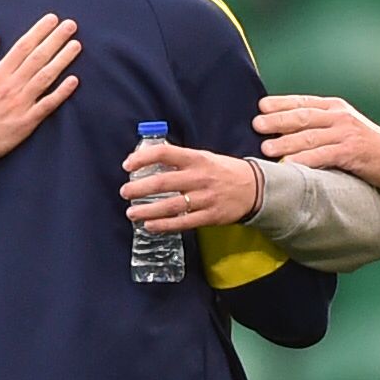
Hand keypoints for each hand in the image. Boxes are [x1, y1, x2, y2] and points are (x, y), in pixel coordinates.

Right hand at [0, 15, 80, 170]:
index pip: (22, 46)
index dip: (39, 31)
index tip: (52, 19)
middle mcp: (11, 86)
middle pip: (38, 58)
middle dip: (55, 39)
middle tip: (71, 25)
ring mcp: (20, 104)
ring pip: (46, 77)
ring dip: (62, 60)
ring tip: (76, 45)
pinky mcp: (27, 122)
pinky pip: (47, 105)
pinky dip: (61, 92)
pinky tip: (74, 80)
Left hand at [121, 142, 260, 232]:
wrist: (255, 188)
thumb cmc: (225, 171)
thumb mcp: (205, 157)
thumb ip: (181, 160)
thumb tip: (152, 160)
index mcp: (196, 159)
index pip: (164, 154)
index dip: (142, 159)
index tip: (127, 165)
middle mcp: (199, 178)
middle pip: (162, 183)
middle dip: (139, 188)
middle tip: (125, 192)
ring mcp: (204, 199)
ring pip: (170, 206)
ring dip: (147, 210)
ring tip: (132, 212)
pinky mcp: (209, 216)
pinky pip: (183, 222)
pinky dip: (164, 225)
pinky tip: (150, 226)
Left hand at [254, 94, 379, 184]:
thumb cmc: (365, 145)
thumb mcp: (344, 125)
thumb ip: (320, 123)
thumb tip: (285, 127)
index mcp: (335, 107)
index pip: (303, 102)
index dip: (280, 103)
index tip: (261, 106)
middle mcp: (339, 116)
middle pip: (303, 116)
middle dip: (277, 120)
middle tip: (256, 125)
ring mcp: (345, 134)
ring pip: (309, 137)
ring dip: (285, 142)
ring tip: (266, 148)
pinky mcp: (351, 152)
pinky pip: (322, 156)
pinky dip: (304, 161)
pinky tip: (288, 165)